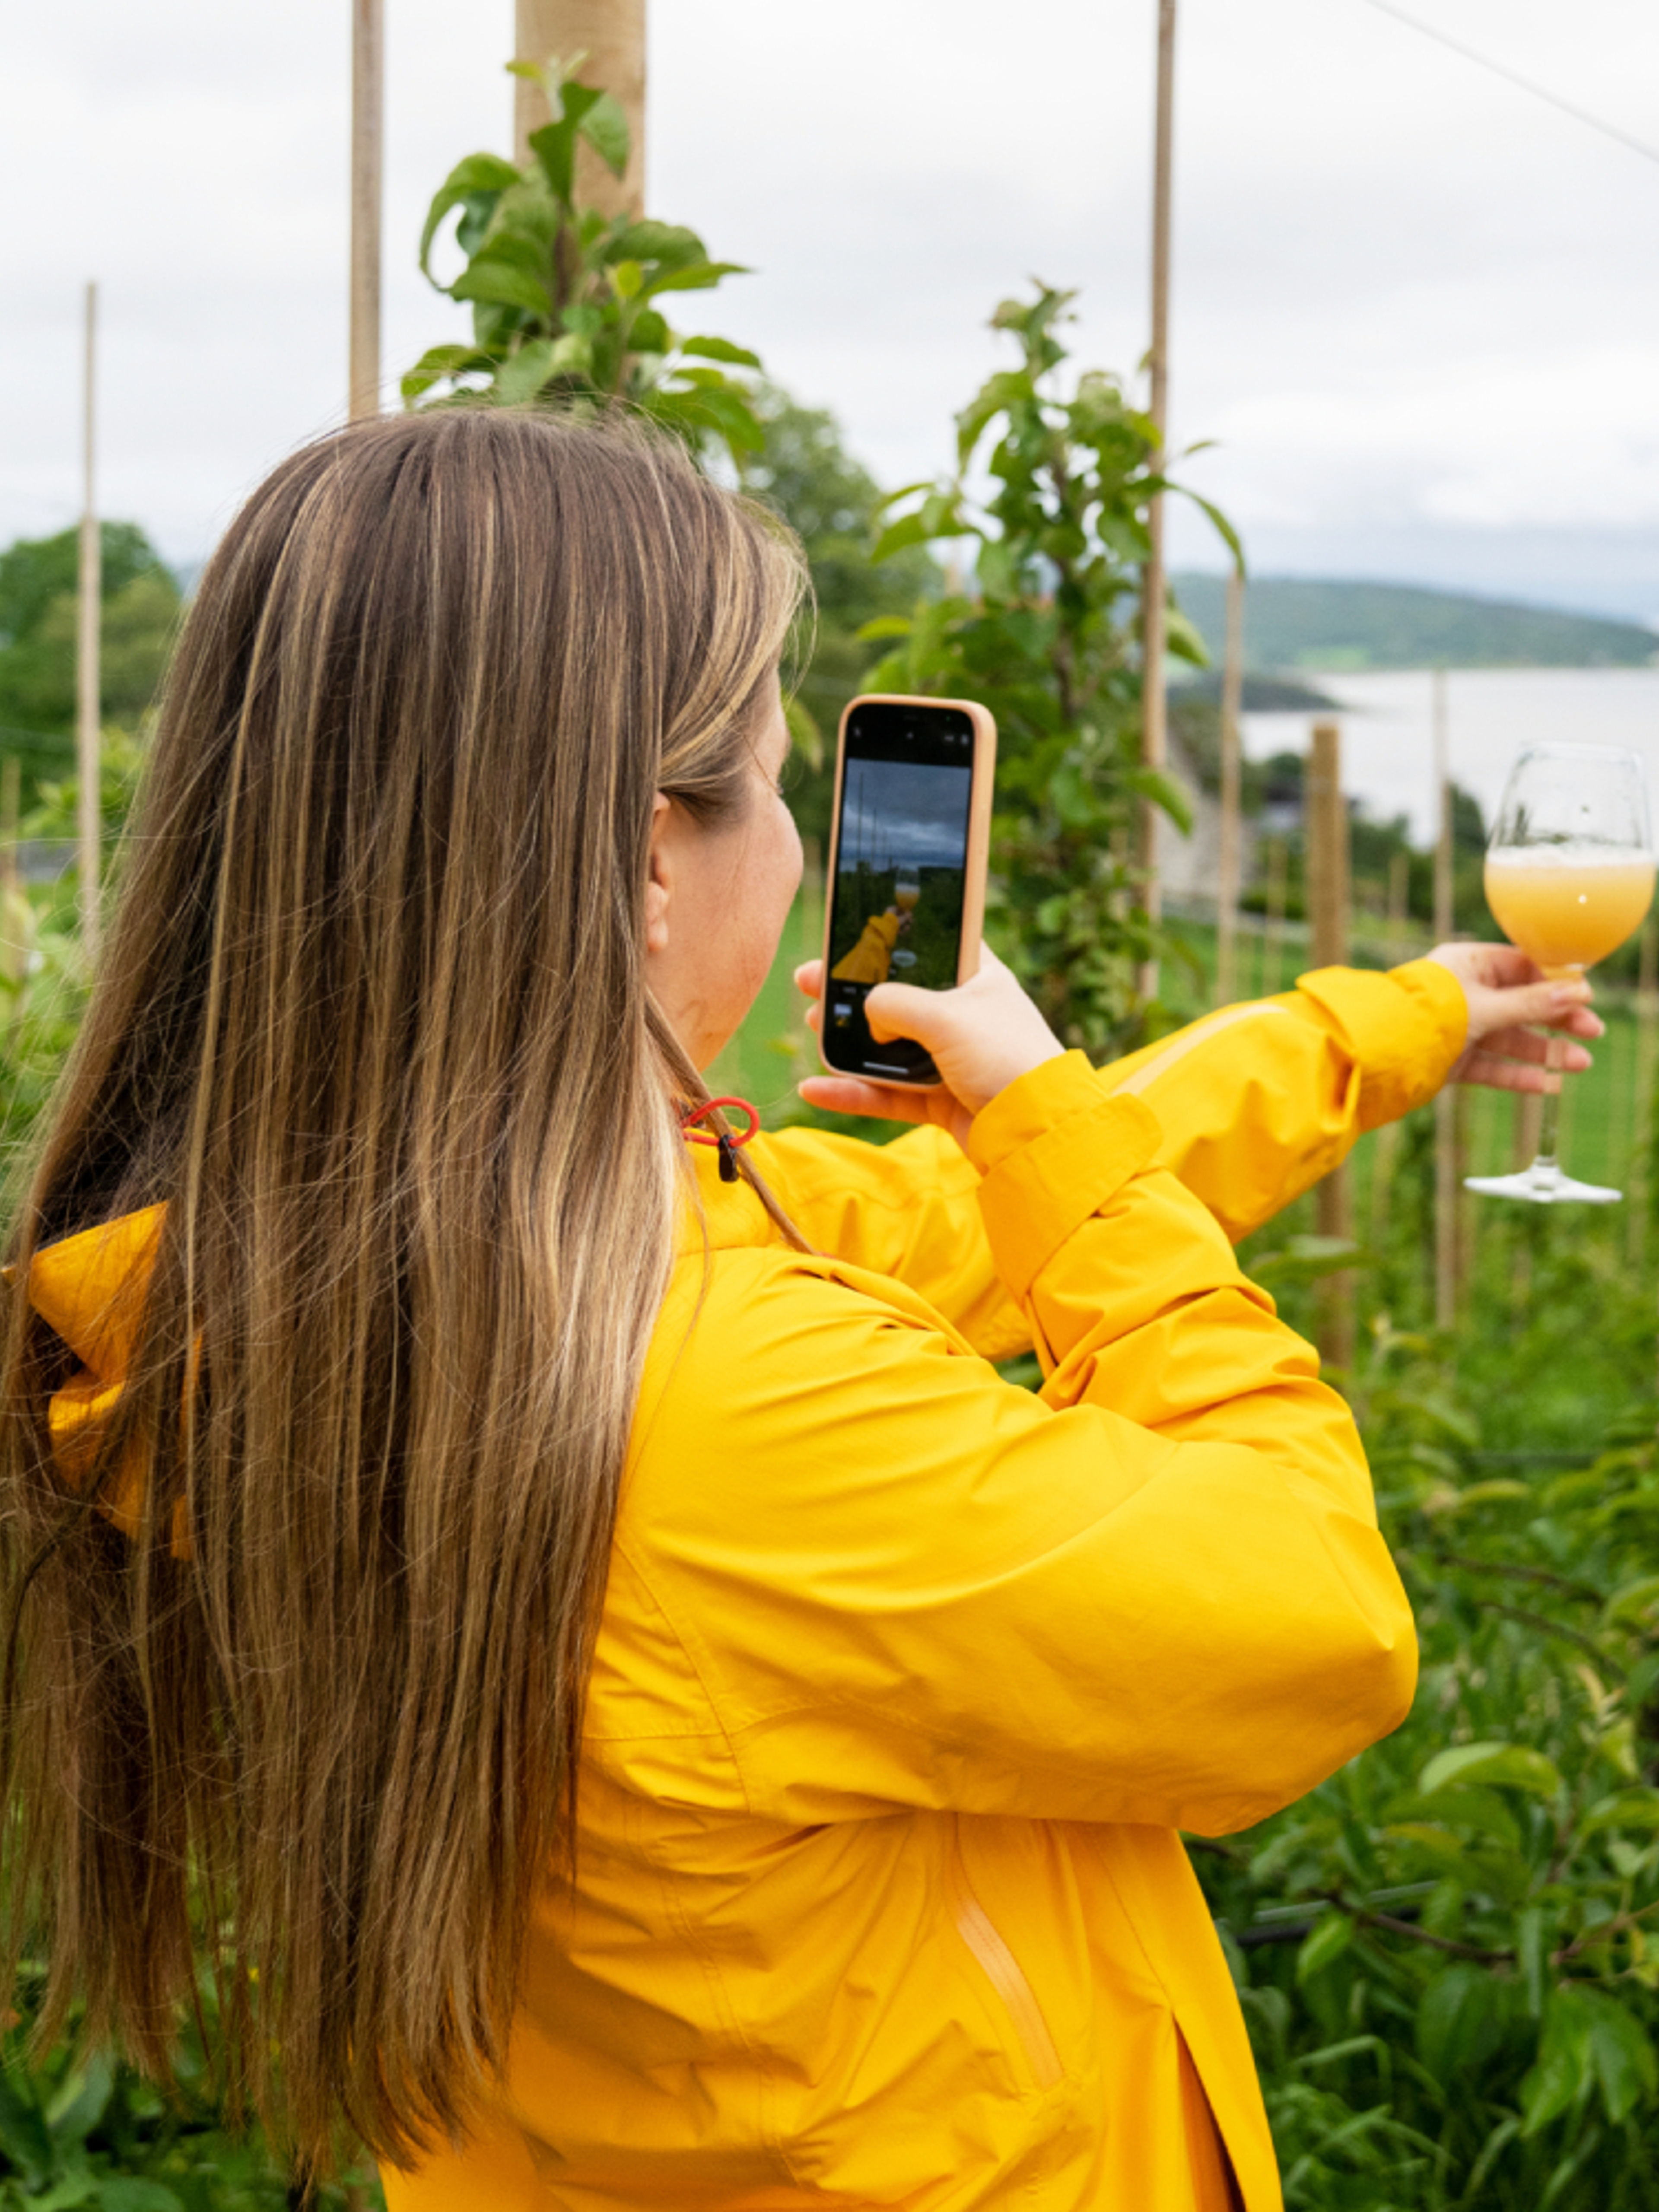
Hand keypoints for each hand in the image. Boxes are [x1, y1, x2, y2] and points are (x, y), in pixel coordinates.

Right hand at [795, 944, 1064, 1151]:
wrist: (1037, 1131)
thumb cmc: (1005, 1058)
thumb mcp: (945, 1016)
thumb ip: (895, 1003)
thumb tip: (867, 1011)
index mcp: (976, 979)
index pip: (926, 949)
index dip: (885, 943)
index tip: (844, 940)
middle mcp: (962, 1016)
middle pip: (896, 998)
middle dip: (851, 993)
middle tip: (810, 984)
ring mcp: (950, 1059)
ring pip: (887, 1047)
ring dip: (848, 1041)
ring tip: (813, 1029)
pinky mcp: (941, 1099)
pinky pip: (888, 1093)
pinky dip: (853, 1093)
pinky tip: (815, 1089)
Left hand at [1426, 941, 1602, 1092]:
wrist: (1378, 1053)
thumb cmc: (1428, 1015)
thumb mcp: (1486, 1006)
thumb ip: (1532, 1003)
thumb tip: (1578, 992)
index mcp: (1466, 964)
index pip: (1521, 968)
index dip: (1555, 983)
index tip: (1585, 998)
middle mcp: (1464, 994)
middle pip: (1521, 1005)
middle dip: (1557, 1019)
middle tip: (1593, 1032)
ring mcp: (1458, 1029)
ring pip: (1509, 1039)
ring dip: (1544, 1051)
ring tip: (1580, 1064)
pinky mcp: (1452, 1061)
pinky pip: (1492, 1067)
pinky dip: (1518, 1075)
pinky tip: (1549, 1085)